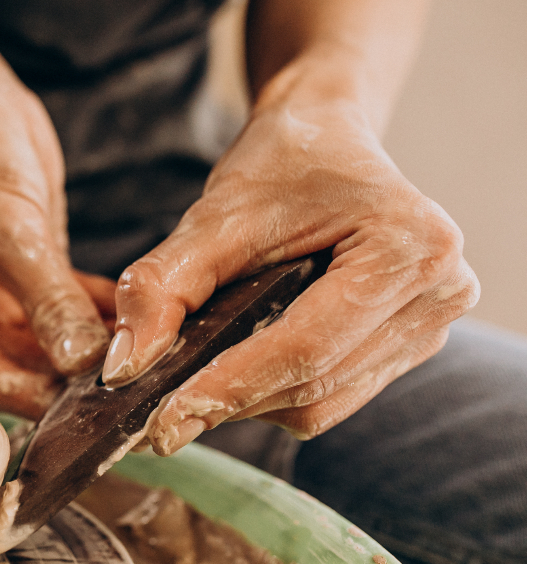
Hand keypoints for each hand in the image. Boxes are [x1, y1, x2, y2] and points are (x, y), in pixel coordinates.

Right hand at [0, 64, 113, 418]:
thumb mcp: (9, 234)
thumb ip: (49, 304)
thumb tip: (85, 364)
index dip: (50, 395)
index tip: (109, 400)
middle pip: (23, 375)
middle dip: (78, 375)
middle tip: (142, 376)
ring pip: (51, 350)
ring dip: (95, 348)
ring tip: (152, 350)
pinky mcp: (23, 286)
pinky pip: (66, 317)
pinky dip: (99, 317)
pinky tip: (144, 317)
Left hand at [101, 92, 478, 454]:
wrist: (326, 139)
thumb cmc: (279, 166)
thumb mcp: (212, 217)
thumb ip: (163, 288)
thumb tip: (124, 368)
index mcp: (408, 248)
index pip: (304, 348)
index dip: (227, 389)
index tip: (161, 424)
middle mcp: (439, 294)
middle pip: (312, 383)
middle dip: (229, 400)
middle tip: (155, 413)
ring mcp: (431, 326)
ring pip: (319, 403)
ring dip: (249, 402)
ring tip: (193, 382)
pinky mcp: (410, 347)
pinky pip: (331, 397)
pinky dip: (274, 394)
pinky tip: (239, 368)